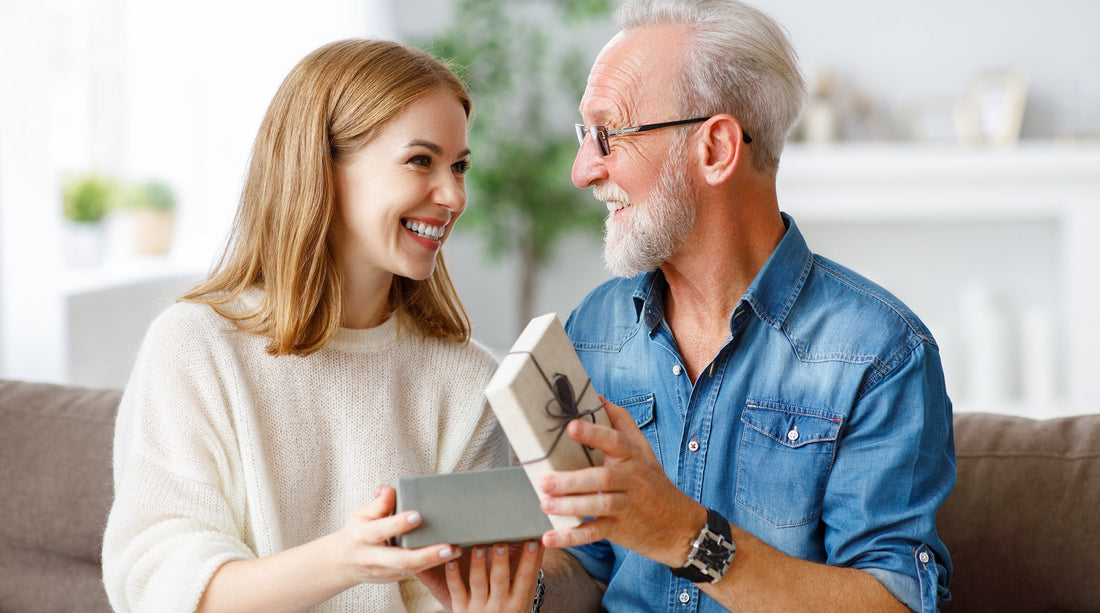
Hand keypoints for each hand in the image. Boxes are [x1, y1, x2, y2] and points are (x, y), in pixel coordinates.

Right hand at [334, 485, 461, 583]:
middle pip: (401, 559)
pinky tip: (450, 556)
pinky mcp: (393, 579)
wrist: (342, 564)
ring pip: (411, 570)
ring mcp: (384, 571)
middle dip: (426, 554)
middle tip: (449, 547)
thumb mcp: (361, 515)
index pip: (381, 530)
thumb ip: (378, 504)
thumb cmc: (357, 533)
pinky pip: (414, 573)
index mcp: (363, 536)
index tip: (417, 516)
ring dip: (435, 561)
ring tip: (457, 550)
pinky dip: (432, 565)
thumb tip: (390, 489)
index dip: (398, 524)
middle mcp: (373, 557)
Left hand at [417, 541, 542, 611]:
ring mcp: (479, 606)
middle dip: (501, 561)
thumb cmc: (511, 611)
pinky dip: (453, 576)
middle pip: (500, 579)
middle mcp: (499, 604)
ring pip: (478, 582)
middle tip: (501, 542)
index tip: (533, 541)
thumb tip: (541, 542)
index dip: (530, 559)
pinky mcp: (461, 608)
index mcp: (517, 600)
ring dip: (478, 564)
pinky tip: (451, 562)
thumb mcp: (523, 597)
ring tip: (478, 547)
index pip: (525, 577)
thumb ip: (529, 572)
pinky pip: (456, 590)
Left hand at [538, 398, 705, 567]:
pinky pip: (595, 533)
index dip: (594, 434)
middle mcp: (631, 480)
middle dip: (572, 481)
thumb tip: (598, 397)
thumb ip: (622, 423)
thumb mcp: (643, 451)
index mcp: (633, 457)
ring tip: (545, 504)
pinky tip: (551, 537)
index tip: (571, 427)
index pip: (615, 441)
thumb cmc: (653, 484)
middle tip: (545, 481)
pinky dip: (572, 537)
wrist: (680, 527)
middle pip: (602, 478)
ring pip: (599, 505)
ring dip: (570, 506)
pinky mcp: (621, 529)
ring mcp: (627, 506)